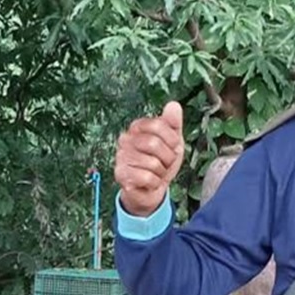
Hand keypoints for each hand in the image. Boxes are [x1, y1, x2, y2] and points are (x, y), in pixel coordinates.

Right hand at [114, 101, 184, 216]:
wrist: (151, 190)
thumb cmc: (161, 162)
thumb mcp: (172, 142)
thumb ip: (173, 123)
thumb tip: (174, 104)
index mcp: (137, 127)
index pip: (158, 124)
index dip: (172, 139)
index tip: (172, 147)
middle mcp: (125, 139)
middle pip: (154, 143)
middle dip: (167, 158)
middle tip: (164, 163)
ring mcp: (121, 156)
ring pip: (152, 163)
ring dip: (161, 172)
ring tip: (156, 173)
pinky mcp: (120, 174)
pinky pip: (147, 177)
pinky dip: (154, 182)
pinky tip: (149, 182)